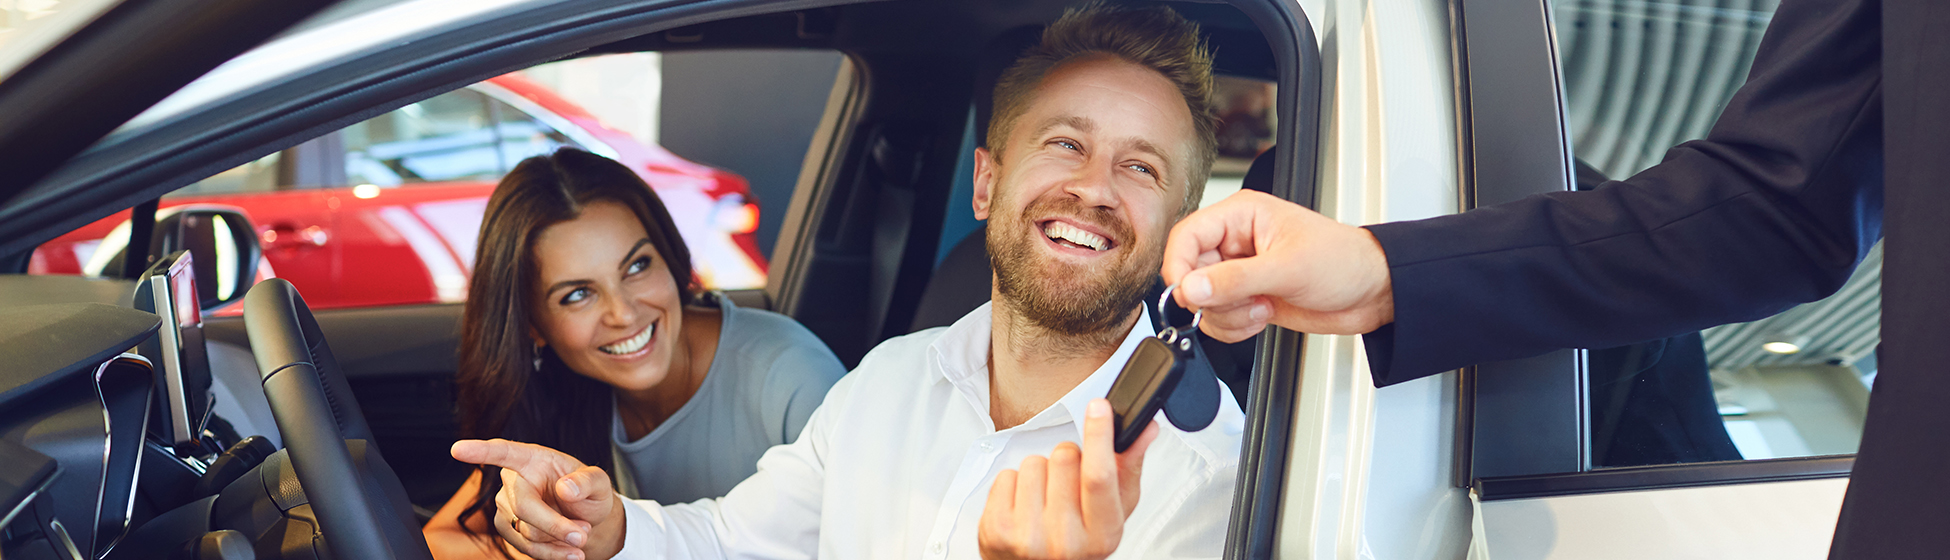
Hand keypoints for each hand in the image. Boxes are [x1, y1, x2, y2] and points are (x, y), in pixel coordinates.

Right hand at [451, 439, 626, 559]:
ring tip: (580, 538)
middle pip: (524, 508)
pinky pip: (525, 548)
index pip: (504, 452)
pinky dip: (551, 553)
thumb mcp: (599, 482)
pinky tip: (568, 551)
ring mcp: (505, 506)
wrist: (585, 517)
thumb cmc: (588, 492)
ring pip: (526, 532)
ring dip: (558, 542)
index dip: (481, 451)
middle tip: (582, 535)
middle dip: (556, 526)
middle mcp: (513, 480)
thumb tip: (565, 489)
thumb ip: (587, 481)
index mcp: (533, 458)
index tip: (458, 449)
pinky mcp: (506, 528)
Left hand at [978, 399, 1158, 559]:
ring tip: (1044, 498)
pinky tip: (1023, 506)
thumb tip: (1145, 430)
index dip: (1100, 435)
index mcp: (1102, 535)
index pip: (1100, 476)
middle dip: (1067, 459)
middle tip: (1068, 485)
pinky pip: (1006, 475)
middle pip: (1065, 458)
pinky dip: (1014, 484)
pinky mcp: (996, 531)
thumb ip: (1128, 468)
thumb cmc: (1077, 542)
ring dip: (1040, 473)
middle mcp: (1065, 541)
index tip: (1099, 407)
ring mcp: (1027, 538)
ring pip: (1034, 462)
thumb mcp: (1113, 512)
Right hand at [1161, 189, 1394, 341]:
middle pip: (1191, 272)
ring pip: (1203, 300)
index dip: (1180, 265)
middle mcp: (1236, 242)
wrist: (1373, 293)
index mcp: (1241, 215)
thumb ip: (1235, 280)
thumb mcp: (1287, 268)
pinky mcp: (1248, 298)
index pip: (1187, 235)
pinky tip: (1262, 316)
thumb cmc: (1343, 261)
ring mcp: (1241, 272)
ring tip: (1261, 307)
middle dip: (1212, 297)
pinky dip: (1234, 327)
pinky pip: (1219, 318)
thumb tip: (1192, 288)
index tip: (1187, 293)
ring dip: (1227, 315)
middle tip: (1240, 302)